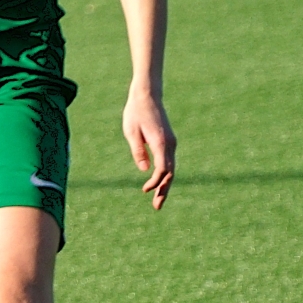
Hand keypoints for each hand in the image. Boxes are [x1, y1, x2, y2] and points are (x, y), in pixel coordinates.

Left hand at [122, 87, 175, 209]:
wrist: (147, 96)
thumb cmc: (135, 112)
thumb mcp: (131, 132)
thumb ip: (138, 151)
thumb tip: (144, 170)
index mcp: (161, 142)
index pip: (163, 169)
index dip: (155, 182)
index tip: (145, 190)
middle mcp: (170, 144)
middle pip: (170, 172)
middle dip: (164, 190)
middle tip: (157, 206)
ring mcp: (171, 143)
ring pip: (171, 168)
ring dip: (165, 185)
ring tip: (158, 200)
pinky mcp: (168, 142)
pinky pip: (169, 162)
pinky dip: (165, 175)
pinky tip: (158, 184)